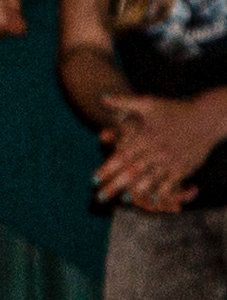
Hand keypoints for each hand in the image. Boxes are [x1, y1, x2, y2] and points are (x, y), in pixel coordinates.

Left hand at [95, 90, 226, 211]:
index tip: (93, 180)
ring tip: (122, 200)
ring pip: (150, 178)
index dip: (106, 169)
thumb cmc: (174, 110)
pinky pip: (171, 182)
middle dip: (114, 185)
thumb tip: (102, 98)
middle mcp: (156, 150)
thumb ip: (124, 102)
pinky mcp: (184, 166)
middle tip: (99, 197)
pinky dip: (162, 191)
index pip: (121, 156)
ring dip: (136, 191)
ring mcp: (171, 160)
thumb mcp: (148, 103)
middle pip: (132, 171)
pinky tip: (152, 199)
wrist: (206, 117)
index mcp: (145, 137)